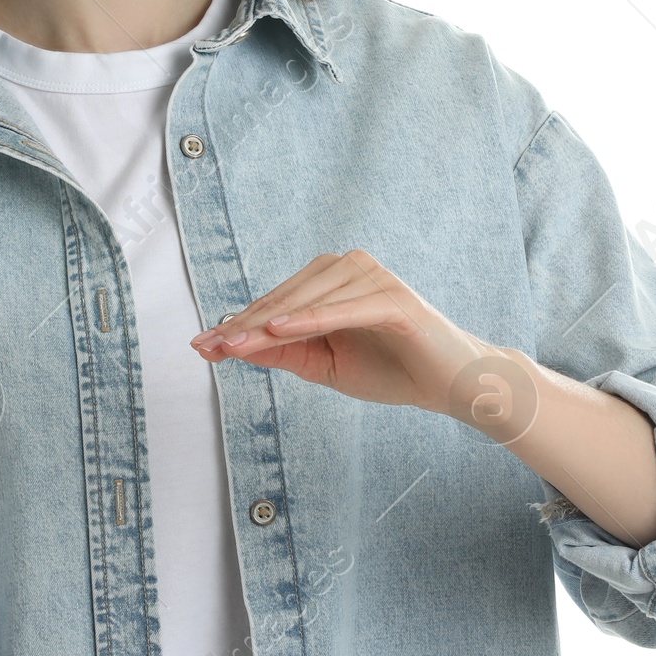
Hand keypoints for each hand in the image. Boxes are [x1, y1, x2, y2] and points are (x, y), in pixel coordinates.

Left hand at [189, 248, 507, 414]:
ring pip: (312, 297)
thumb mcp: (325, 366)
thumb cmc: (392, 371)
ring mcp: (376, 279)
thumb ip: (282, 352)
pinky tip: (285, 329)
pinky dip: (316, 316)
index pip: (277, 301)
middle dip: (247, 323)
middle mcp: (352, 268)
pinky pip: (349, 306)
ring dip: (273, 320)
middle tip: (211, 346)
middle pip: (288, 295)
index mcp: (333, 281)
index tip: (201, 346)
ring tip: (238, 342)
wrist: (454, 387)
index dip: (240, 323)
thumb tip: (230, 345)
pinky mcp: (397, 299)